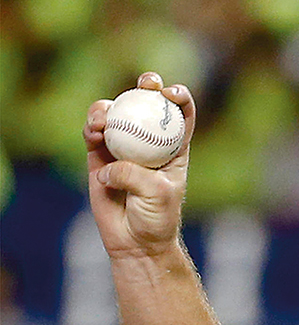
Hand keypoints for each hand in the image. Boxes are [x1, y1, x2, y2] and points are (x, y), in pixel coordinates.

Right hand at [84, 72, 194, 259]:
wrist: (134, 241)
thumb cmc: (155, 218)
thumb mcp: (156, 194)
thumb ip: (134, 174)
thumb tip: (107, 165)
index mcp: (175, 148)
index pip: (181, 115)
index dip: (179, 97)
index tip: (170, 94)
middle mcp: (149, 141)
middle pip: (147, 103)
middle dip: (147, 84)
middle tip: (146, 83)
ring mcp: (123, 145)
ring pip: (115, 112)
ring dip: (109, 107)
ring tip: (104, 120)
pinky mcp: (98, 154)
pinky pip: (92, 131)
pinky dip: (92, 126)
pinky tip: (93, 131)